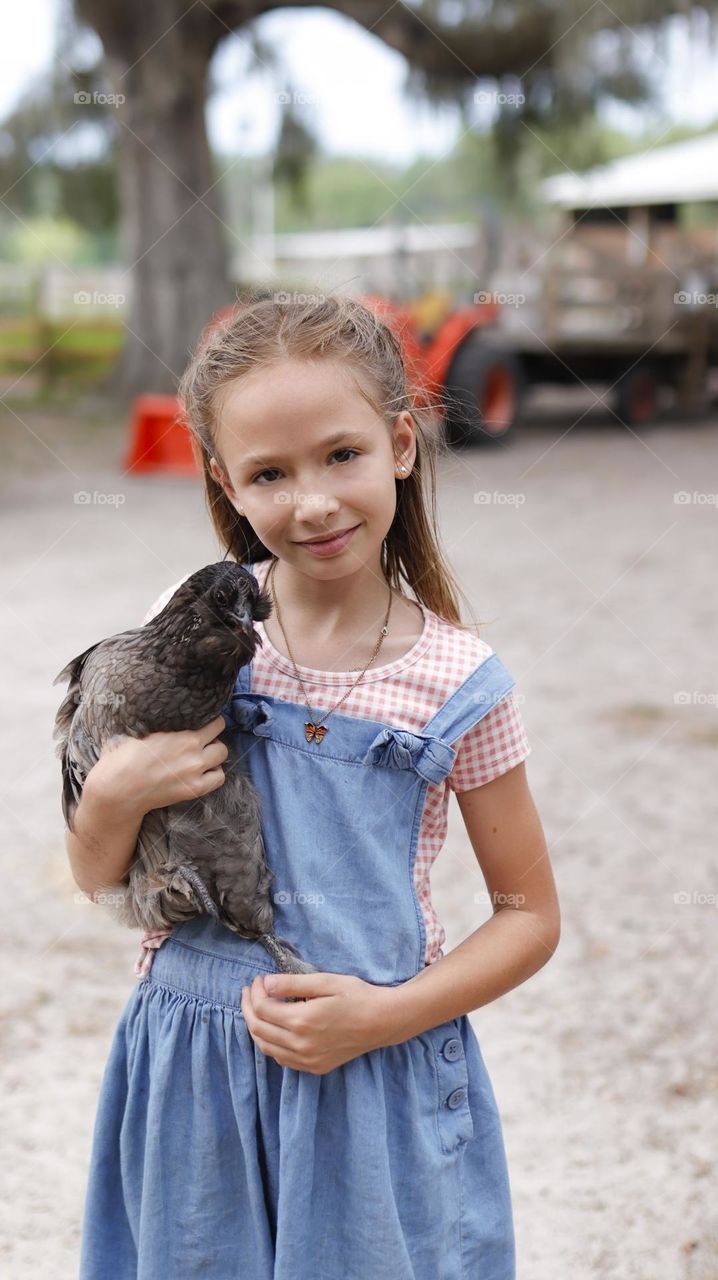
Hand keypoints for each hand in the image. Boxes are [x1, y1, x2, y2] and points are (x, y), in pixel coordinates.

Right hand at [86, 714, 228, 816]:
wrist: (118, 789)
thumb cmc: (123, 758)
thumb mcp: (139, 730)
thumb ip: (159, 722)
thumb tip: (161, 708)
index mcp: (182, 735)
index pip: (215, 722)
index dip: (210, 721)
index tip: (203, 723)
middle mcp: (193, 752)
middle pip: (220, 737)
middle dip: (213, 737)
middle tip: (201, 740)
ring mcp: (195, 772)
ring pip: (222, 756)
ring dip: (214, 754)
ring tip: (202, 755)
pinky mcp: (194, 790)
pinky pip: (218, 778)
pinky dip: (214, 774)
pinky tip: (202, 772)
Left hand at [240, 971, 396, 1073]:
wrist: (382, 1021)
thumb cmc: (356, 996)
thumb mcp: (325, 981)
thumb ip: (292, 984)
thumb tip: (265, 984)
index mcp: (302, 1021)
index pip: (262, 1009)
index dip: (255, 992)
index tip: (259, 979)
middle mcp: (300, 1045)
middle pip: (258, 1029)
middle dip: (248, 1007)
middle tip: (250, 991)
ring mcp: (307, 1060)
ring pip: (266, 1047)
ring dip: (255, 1027)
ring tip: (256, 1008)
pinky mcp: (315, 1067)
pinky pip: (282, 1059)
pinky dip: (270, 1043)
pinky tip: (273, 1029)